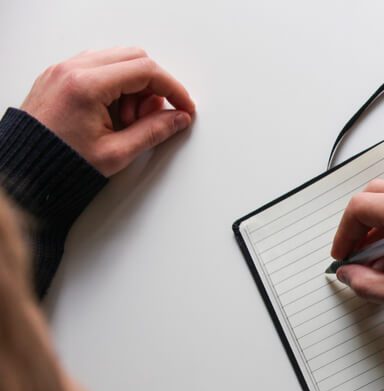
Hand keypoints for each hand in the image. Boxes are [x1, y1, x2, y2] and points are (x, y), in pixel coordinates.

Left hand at [20, 47, 195, 175]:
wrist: (27, 169)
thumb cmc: (60, 164)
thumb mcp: (117, 153)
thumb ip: (153, 132)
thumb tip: (178, 118)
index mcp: (86, 85)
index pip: (145, 70)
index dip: (173, 88)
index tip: (184, 106)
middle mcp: (72, 69)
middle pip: (134, 57)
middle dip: (153, 86)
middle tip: (152, 116)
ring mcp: (63, 69)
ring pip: (117, 59)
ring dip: (134, 86)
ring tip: (128, 119)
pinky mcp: (60, 75)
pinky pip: (99, 66)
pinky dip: (116, 84)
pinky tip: (115, 112)